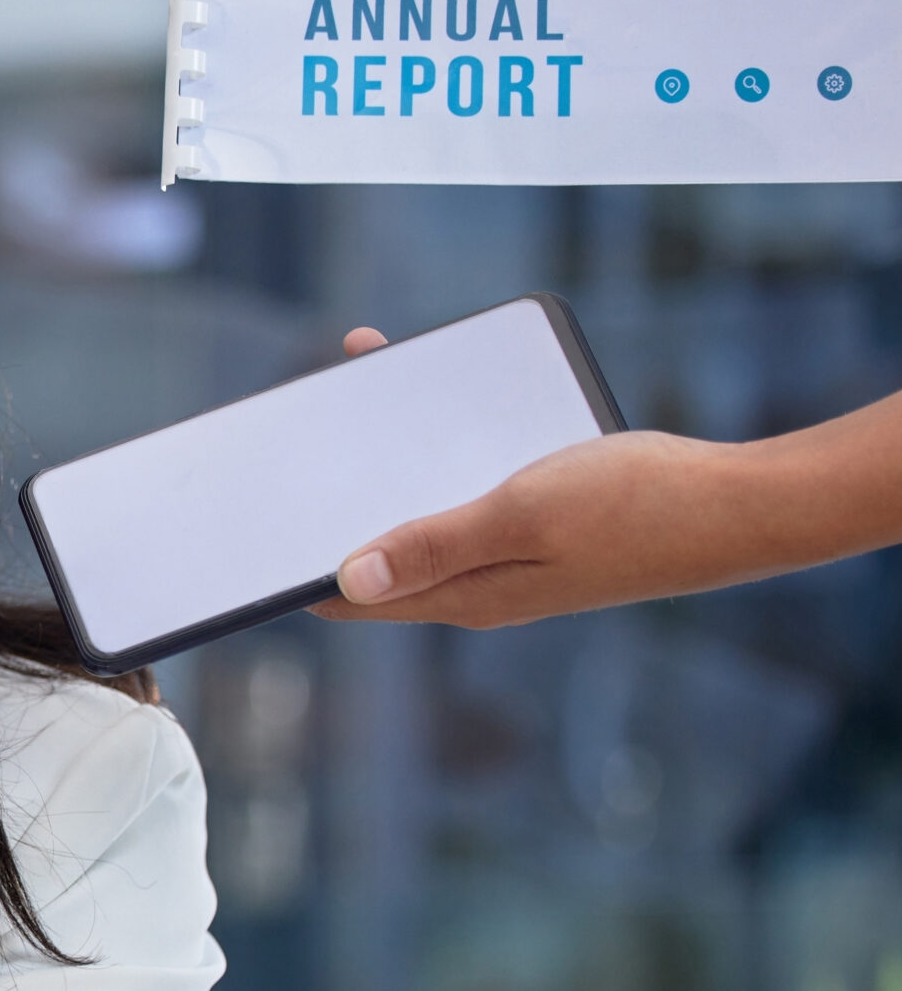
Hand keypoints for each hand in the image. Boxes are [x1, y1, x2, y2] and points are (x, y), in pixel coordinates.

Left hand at [313, 324, 893, 627]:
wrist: (743, 502)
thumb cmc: (640, 506)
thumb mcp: (523, 512)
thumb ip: (435, 540)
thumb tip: (348, 575)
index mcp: (463, 596)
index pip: (349, 595)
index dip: (293, 567)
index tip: (247, 531)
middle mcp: (477, 585)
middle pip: (377, 547)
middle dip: (329, 500)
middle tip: (287, 441)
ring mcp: (508, 556)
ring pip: (421, 508)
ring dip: (384, 463)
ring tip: (347, 394)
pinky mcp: (538, 524)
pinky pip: (466, 487)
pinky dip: (439, 449)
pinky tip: (432, 404)